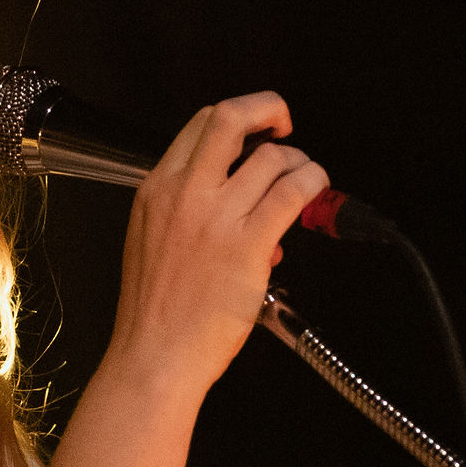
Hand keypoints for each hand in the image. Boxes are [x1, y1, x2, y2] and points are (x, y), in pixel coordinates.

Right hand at [108, 93, 328, 401]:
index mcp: (156, 190)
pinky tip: (316, 194)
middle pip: (230, 119)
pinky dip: (314, 183)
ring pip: (272, 158)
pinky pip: (294, 193)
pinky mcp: (248, 245)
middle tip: (285, 126)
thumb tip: (236, 201)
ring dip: (299, 163)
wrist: (154, 357)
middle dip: (268, 109)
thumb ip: (185, 212)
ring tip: (305, 183)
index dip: (238, 118)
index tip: (256, 130)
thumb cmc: (154, 313)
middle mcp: (184, 194)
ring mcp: (216, 218)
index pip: (201, 125)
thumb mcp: (149, 241)